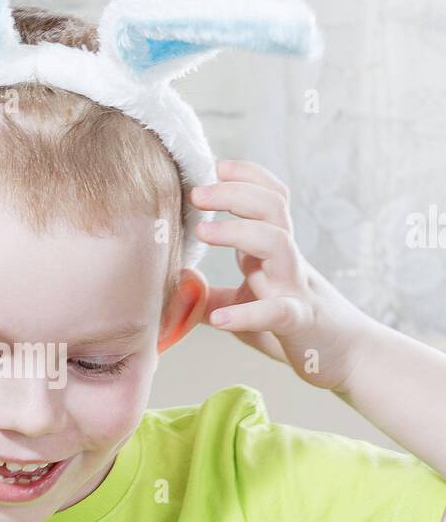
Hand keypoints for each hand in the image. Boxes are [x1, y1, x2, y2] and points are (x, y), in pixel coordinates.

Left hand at [190, 160, 370, 391]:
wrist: (346, 356)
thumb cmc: (293, 323)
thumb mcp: (247, 304)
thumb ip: (211, 295)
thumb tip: (175, 285)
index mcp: (273, 250)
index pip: (269, 197)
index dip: (246, 176)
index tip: (215, 166)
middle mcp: (286, 260)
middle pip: (272, 208)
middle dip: (235, 192)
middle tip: (198, 192)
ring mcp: (294, 287)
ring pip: (277, 243)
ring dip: (239, 231)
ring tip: (203, 231)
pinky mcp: (299, 322)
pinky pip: (277, 311)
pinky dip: (248, 313)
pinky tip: (220, 319)